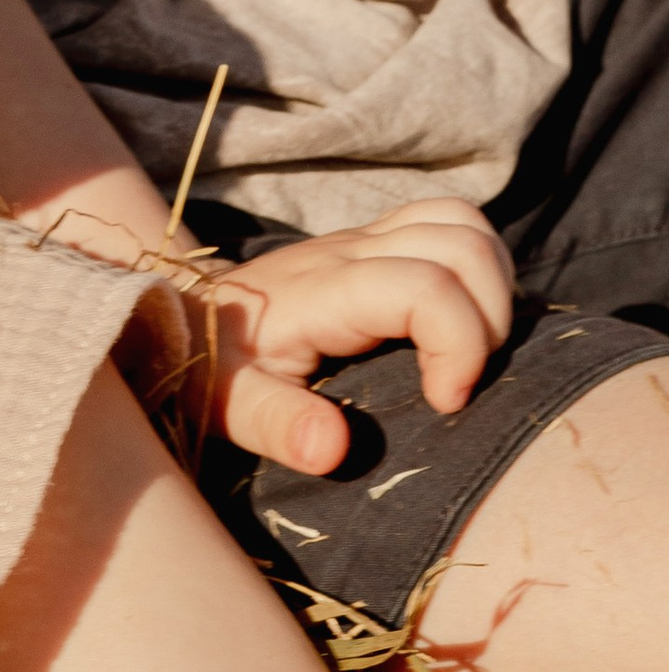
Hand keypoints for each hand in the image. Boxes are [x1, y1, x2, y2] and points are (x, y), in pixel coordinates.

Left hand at [155, 200, 513, 474]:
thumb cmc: (209, 367)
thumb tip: (333, 449)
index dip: (461, 344)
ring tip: (470, 351)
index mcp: (322, 290)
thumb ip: (276, 425)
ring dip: (492, 285)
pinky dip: (479, 269)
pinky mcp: (374, 242)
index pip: (426, 285)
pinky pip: (450, 225)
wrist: (178, 319)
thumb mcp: (228, 406)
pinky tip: (460, 325)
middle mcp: (350, 252)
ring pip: (463, 223)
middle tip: (463, 379)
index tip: (445, 403)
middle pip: (461, 241)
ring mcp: (365, 240)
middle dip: (490, 315)